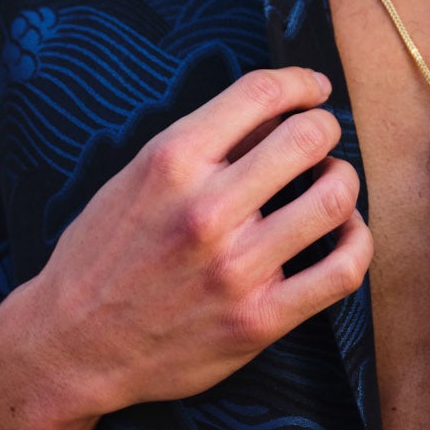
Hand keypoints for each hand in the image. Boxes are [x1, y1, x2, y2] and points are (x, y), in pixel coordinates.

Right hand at [17, 67, 371, 427]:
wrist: (72, 347)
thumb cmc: (102, 257)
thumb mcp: (133, 180)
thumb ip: (201, 146)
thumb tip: (275, 113)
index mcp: (170, 163)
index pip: (260, 94)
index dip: (301, 82)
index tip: (314, 89)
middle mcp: (206, 210)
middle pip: (308, 138)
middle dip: (325, 129)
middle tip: (321, 140)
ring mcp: (236, 268)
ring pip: (334, 198)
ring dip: (343, 181)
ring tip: (330, 184)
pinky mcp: (258, 320)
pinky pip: (342, 271)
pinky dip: (357, 242)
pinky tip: (345, 234)